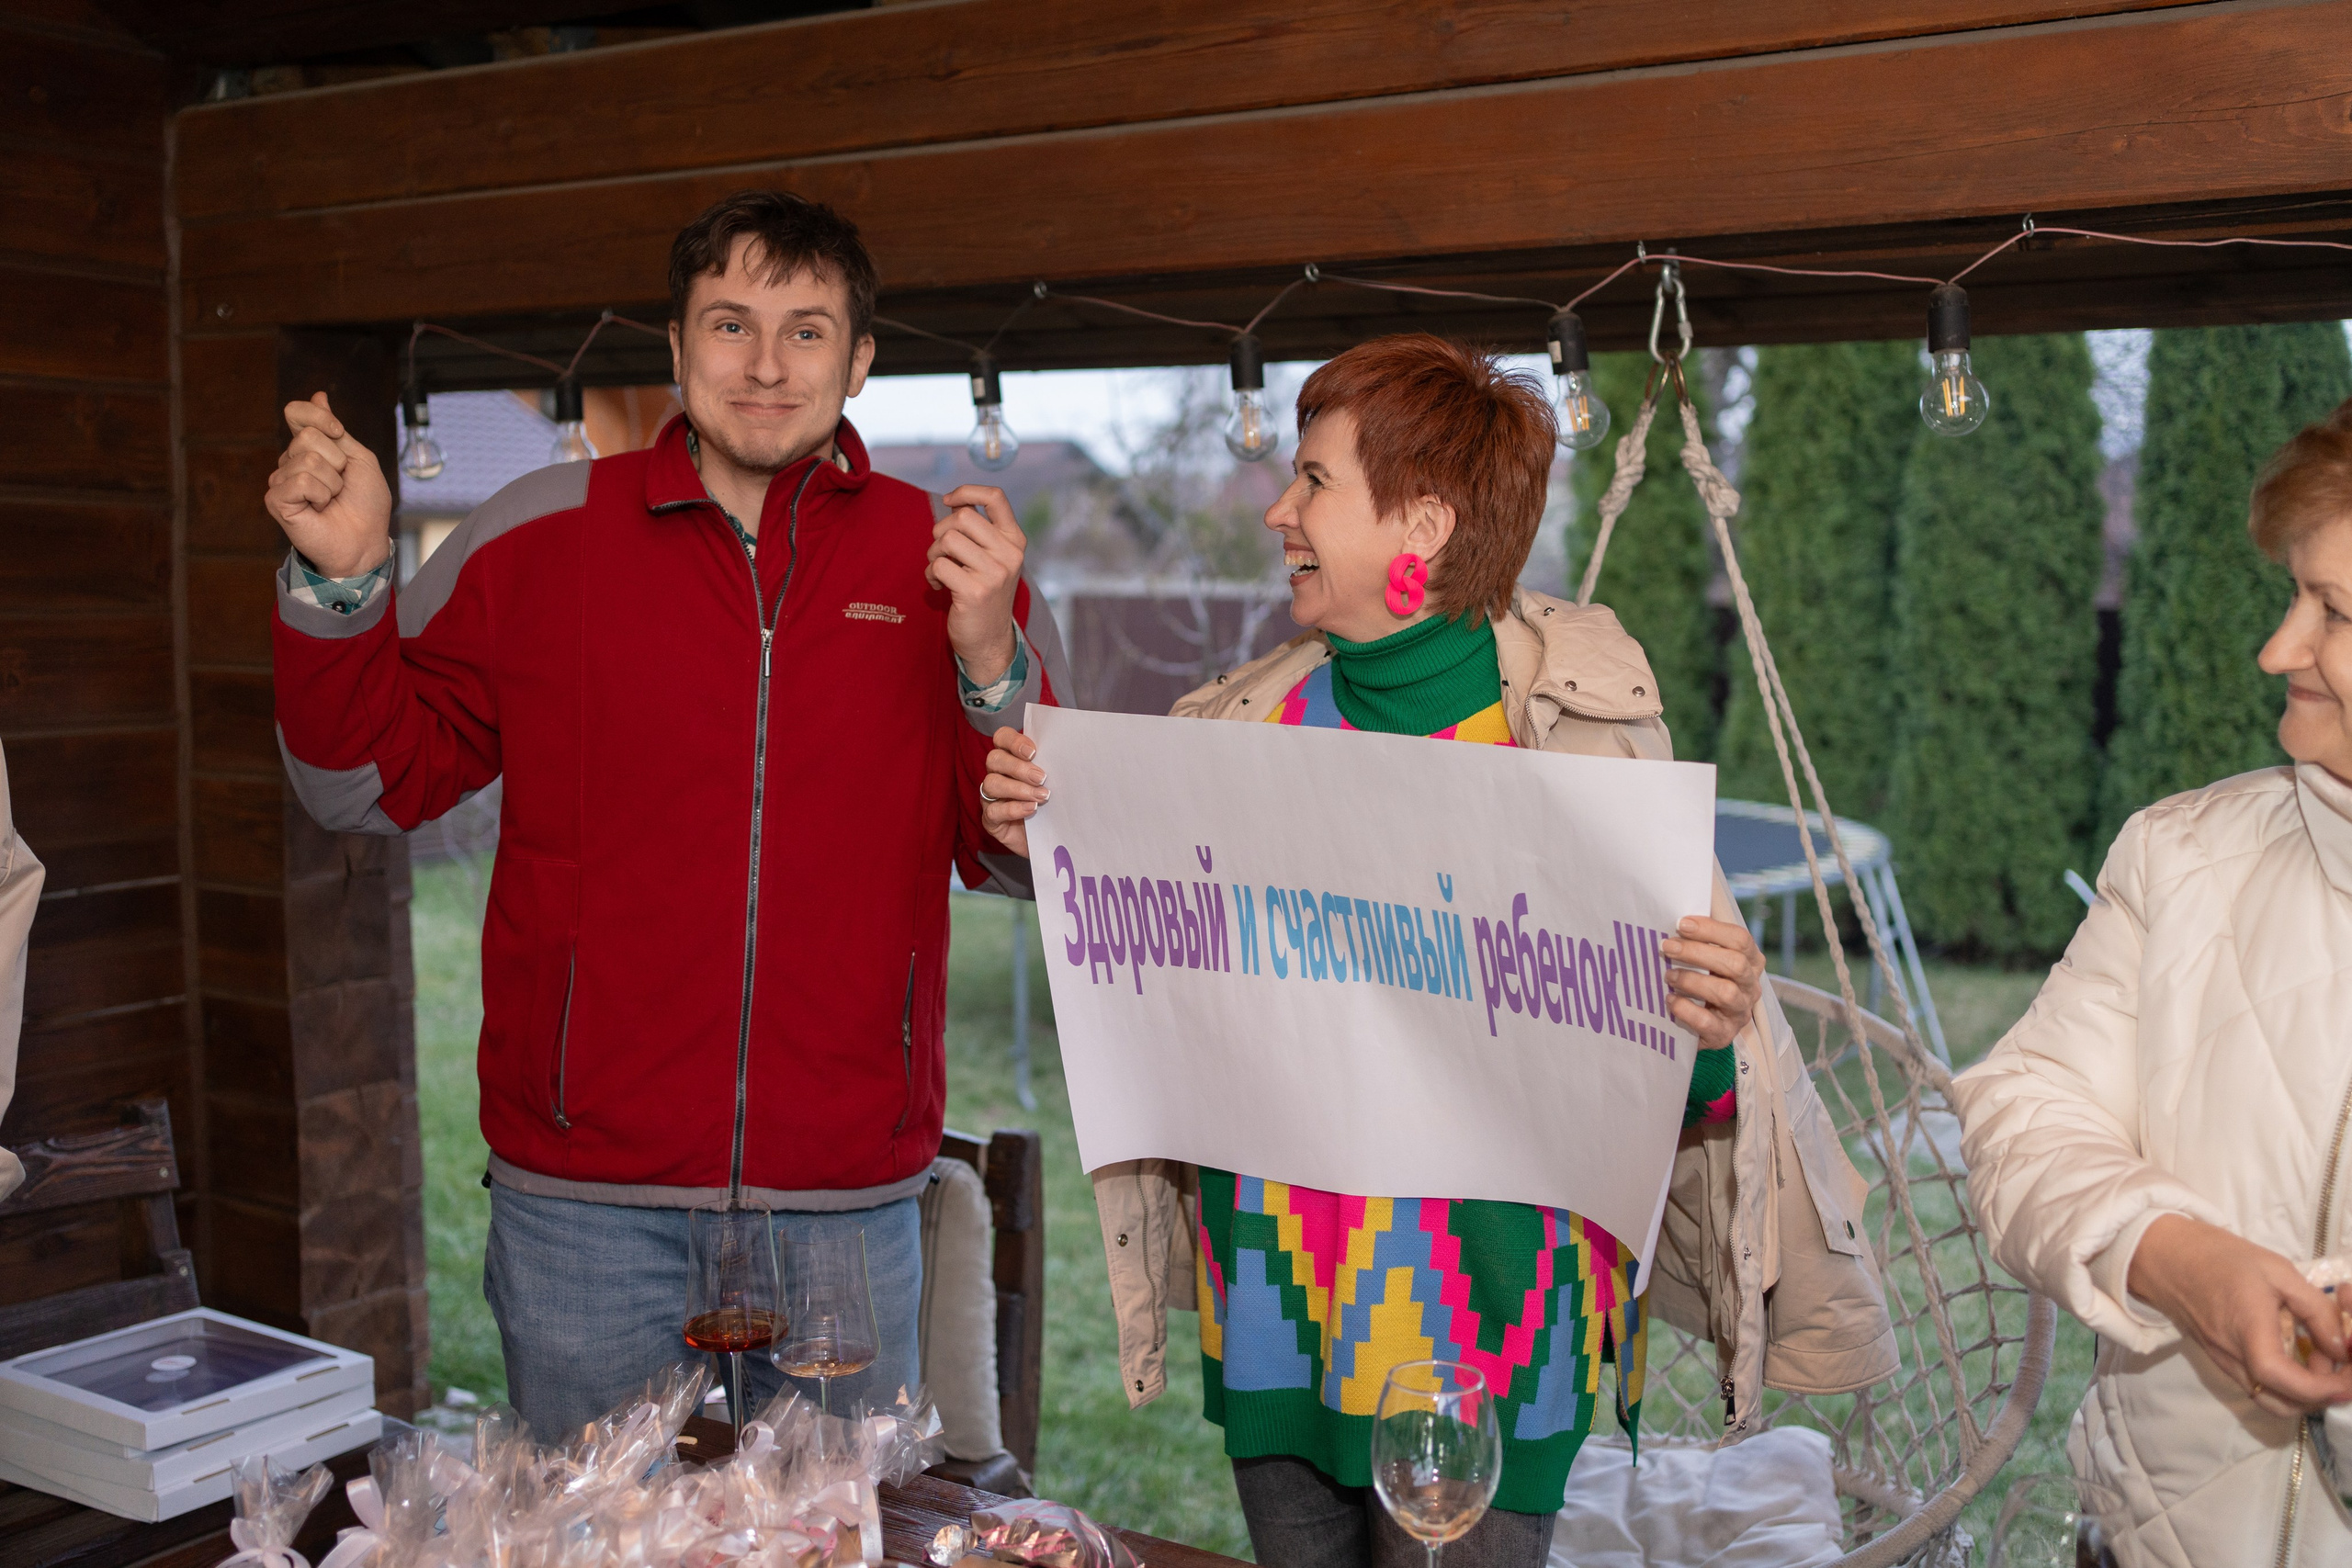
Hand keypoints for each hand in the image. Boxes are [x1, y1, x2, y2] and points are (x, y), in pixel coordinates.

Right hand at [264, 392, 392, 577]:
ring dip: (332, 482)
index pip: (297, 412)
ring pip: (307, 459)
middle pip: (308, 436)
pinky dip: (320, 494)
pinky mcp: (276, 499)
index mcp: (310, 448)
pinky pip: (299, 481)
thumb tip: (318, 395)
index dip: (318, 417)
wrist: (365, 540)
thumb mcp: (359, 459)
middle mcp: (291, 461)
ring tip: (331, 500)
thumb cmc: (366, 503)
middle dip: (337, 461)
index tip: (339, 433)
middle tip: (341, 485)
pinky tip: (319, 508)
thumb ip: (335, 431)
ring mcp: (281, 480)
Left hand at [925, 484, 1024, 684]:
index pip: (995, 497)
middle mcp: (1009, 554)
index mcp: (1015, 540)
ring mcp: (995, 574)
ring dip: (933, 553)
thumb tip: (955, 500)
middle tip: (941, 552)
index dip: (967, 491)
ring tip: (940, 570)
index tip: (949, 500)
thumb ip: (980, 531)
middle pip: (963, 517)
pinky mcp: (975, 592)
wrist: (989, 641)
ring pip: (947, 539)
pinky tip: (939, 587)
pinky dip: (930, 575)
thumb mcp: (992, 557)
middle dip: (941, 530)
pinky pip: (938, 566)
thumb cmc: (983, 592)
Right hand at [978, 726, 1046, 856]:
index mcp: (1011, 758)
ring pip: (991, 783)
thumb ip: (1051, 766)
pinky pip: (993, 810)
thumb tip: (1067, 754)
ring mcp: (991, 797)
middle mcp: (997, 774)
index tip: (1033, 752)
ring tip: (1041, 796)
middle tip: (1041, 777)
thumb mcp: (1053, 782)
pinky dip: (1013, 809)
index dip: (1014, 741)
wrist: (1052, 838)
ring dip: (1018, 788)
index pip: (1002, 738)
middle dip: (1019, 767)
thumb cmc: (1052, 804)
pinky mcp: (990, 819)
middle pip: (995, 759)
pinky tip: (1031, 810)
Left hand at [1661, 916, 1765, 1050]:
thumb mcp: (1707, 958)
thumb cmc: (1703, 980)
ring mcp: (1740, 1012)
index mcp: (1750, 961)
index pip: (1740, 939)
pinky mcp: (1724, 1035)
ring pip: (1726, 993)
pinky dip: (1686, 1009)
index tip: (1681, 924)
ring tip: (1668, 976)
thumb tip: (1678, 914)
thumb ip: (1699, 938)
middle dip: (1697, 952)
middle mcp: (1751, 986)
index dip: (1711, 929)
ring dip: (1692, 980)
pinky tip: (1670, 1000)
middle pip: (1735, 964)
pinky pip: (1708, 1022)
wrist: (1701, 1025)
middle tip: (1667, 947)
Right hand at [2128, 1215, 2351, 1413]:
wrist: (2167, 1257)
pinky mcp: (2220, 1360)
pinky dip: (2285, 1382)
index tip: (2349, 1381)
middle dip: (2318, 1397)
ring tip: (2321, 1361)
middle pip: (2279, 1404)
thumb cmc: (2221, 1257)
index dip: (2322, 1389)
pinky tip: (2297, 1354)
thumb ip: (2315, 1310)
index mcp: (2247, 1329)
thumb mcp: (2278, 1271)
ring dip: (2303, 1392)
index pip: (2282, 1378)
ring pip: (2269, 1399)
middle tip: (2341, 1371)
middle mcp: (2232, 1356)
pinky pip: (2257, 1385)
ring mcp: (2223, 1362)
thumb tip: (2342, 1348)